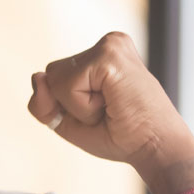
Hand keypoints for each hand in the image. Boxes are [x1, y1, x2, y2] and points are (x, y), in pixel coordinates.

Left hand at [26, 31, 193, 170]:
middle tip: (108, 111)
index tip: (104, 111)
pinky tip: (111, 104)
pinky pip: (67, 86)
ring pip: (54, 78)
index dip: (66, 105)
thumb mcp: (68, 121)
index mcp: (101, 55)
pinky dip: (82, 106)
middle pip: (51, 74)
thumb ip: (43, 102)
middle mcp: (107, 44)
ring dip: (77, 106)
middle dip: (69, 103)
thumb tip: (37, 76)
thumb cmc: (119, 136)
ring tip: (111, 107)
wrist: (157, 150)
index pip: (53, 77)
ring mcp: (109, 45)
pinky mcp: (109, 55)